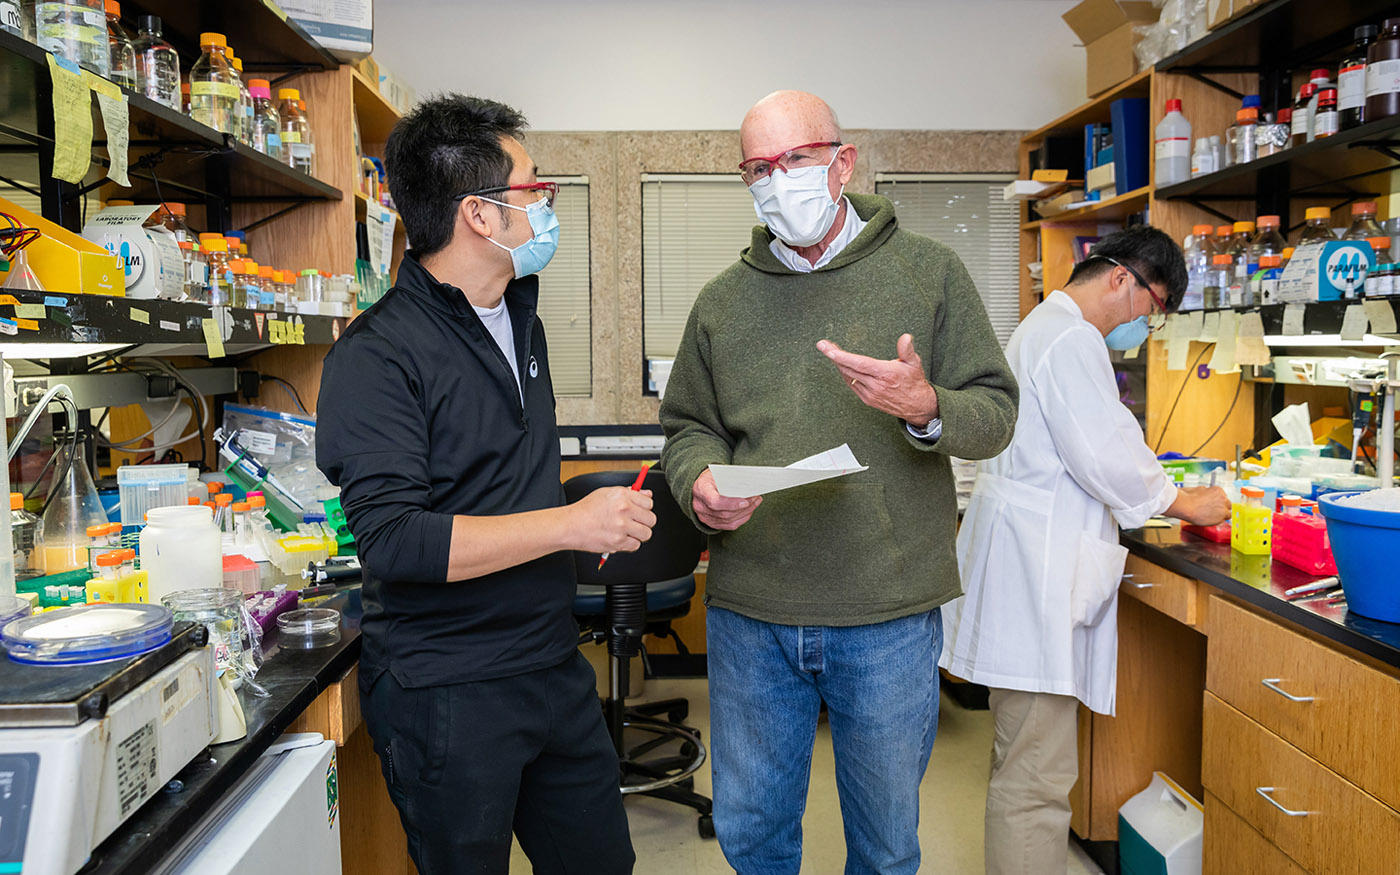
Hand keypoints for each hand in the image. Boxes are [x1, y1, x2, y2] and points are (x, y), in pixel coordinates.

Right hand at [571, 487, 655, 553]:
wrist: (571, 525)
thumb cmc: (586, 510)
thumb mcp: (607, 493)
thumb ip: (630, 493)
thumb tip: (647, 494)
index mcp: (622, 496)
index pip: (649, 502)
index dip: (645, 507)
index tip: (640, 510)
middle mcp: (624, 510)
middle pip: (651, 519)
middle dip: (645, 522)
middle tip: (636, 522)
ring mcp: (622, 527)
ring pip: (646, 533)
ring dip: (639, 534)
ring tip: (628, 531)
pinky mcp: (618, 542)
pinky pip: (635, 545)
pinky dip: (629, 544)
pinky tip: (621, 538)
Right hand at [692, 469, 761, 531]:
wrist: (701, 485)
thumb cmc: (711, 477)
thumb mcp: (718, 473)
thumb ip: (731, 480)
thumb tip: (750, 486)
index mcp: (701, 490)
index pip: (714, 502)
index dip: (731, 504)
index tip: (745, 501)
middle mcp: (700, 506)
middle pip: (724, 513)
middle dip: (744, 507)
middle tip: (756, 497)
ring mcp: (705, 517)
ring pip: (729, 520)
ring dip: (746, 512)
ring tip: (756, 501)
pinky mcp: (712, 523)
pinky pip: (730, 525)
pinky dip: (742, 518)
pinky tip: (749, 510)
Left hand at [816, 334, 939, 426]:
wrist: (917, 406)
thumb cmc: (914, 382)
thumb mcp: (914, 363)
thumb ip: (907, 350)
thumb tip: (905, 337)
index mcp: (885, 374)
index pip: (859, 363)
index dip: (842, 357)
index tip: (828, 349)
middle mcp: (875, 385)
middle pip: (849, 369)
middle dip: (833, 356)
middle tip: (822, 344)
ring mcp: (870, 394)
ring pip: (848, 377)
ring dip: (838, 364)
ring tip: (830, 351)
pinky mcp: (867, 400)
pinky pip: (852, 384)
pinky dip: (845, 373)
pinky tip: (841, 365)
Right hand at [1170, 486, 1231, 526]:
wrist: (1186, 506)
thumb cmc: (1188, 497)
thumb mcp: (1198, 490)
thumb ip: (1206, 492)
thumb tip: (1206, 493)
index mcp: (1218, 490)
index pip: (1223, 497)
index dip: (1218, 502)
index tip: (1213, 505)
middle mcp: (1223, 498)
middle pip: (1228, 505)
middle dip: (1221, 508)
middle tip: (1213, 511)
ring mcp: (1223, 507)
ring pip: (1227, 514)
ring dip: (1221, 515)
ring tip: (1211, 517)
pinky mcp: (1222, 516)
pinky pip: (1223, 520)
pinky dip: (1217, 521)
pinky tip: (1209, 520)